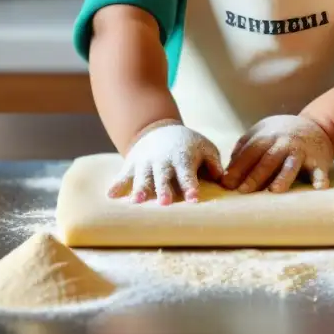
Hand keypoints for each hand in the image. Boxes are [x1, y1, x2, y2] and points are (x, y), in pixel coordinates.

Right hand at [108, 122, 222, 204]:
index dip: (190, 186)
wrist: (160, 130)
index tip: (193, 199)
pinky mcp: (132, 165)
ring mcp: (145, 163)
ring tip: (137, 201)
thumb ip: (214, 162)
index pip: (187, 174)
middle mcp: (163, 161)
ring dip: (140, 188)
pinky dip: (117, 185)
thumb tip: (222, 178)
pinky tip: (111, 196)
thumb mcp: (205, 147)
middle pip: (163, 176)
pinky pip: (123, 175)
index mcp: (183, 158)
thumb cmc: (188, 145)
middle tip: (164, 203)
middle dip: (163, 189)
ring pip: (142, 177)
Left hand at [221, 115, 333, 193]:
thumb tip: (226, 169)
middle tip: (243, 191)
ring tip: (274, 191)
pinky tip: (319, 188)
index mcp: (268, 136)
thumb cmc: (283, 134)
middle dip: (255, 175)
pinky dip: (320, 179)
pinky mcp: (319, 160)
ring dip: (283, 177)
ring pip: (291, 164)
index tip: (226, 183)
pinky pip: (319, 171)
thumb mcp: (262, 132)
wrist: (317, 126)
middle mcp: (284, 143)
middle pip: (268, 159)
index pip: (250, 152)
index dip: (238, 167)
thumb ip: (244, 147)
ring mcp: (302, 151)